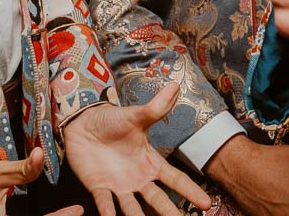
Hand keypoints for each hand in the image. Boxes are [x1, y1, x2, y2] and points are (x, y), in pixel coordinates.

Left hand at [64, 82, 213, 214]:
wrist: (82, 124)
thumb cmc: (111, 120)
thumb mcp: (135, 116)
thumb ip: (155, 108)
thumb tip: (176, 85)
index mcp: (150, 162)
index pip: (175, 179)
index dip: (190, 191)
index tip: (206, 203)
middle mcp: (138, 178)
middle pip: (157, 199)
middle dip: (170, 212)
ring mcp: (119, 185)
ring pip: (132, 208)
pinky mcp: (98, 187)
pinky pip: (104, 203)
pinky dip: (108, 213)